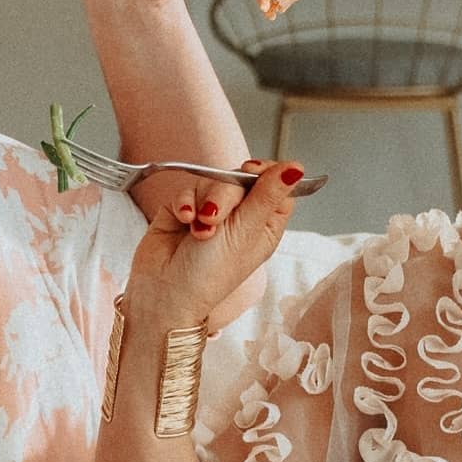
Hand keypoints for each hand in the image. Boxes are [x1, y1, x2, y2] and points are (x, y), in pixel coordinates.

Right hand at [128, 159, 303, 328]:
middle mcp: (240, 217)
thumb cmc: (210, 275)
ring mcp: (211, 212)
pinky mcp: (185, 210)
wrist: (165, 292)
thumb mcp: (245, 232)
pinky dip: (184, 204)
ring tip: (198, 230)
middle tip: (215, 218)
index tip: (252, 172)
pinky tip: (184, 221)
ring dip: (203, 203)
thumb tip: (295, 169)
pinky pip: (187, 190)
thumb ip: (267, 195)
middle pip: (241, 179)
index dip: (266, 174)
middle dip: (225, 195)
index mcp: (264, 225)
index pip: (276, 185)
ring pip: (211, 182)